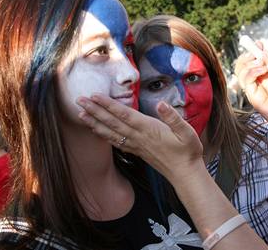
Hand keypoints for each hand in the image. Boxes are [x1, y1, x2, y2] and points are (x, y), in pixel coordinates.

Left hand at [76, 94, 203, 181]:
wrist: (185, 173)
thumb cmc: (188, 151)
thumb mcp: (187, 132)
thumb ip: (173, 118)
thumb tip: (161, 104)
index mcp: (149, 129)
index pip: (125, 114)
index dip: (109, 105)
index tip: (95, 95)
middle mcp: (139, 137)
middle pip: (112, 122)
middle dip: (95, 110)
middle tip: (79, 100)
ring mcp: (136, 145)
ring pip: (111, 132)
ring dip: (94, 122)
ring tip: (80, 114)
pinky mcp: (137, 151)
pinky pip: (116, 142)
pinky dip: (103, 135)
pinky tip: (96, 131)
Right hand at [235, 42, 267, 127]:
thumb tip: (263, 53)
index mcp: (265, 75)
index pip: (253, 60)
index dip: (253, 50)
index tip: (258, 43)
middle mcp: (257, 81)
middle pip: (242, 65)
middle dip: (247, 55)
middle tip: (256, 52)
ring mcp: (254, 89)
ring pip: (240, 72)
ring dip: (249, 64)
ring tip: (262, 64)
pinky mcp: (253, 97)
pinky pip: (246, 81)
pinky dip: (251, 72)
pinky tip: (262, 70)